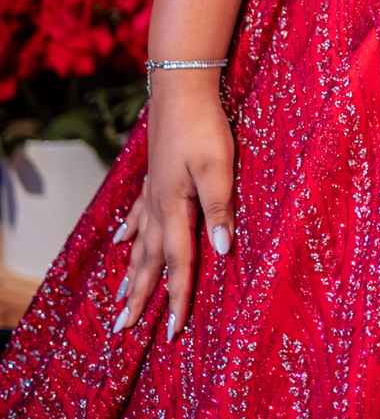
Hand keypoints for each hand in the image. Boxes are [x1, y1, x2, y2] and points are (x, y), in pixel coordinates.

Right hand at [111, 71, 235, 342]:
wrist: (182, 86)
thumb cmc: (205, 126)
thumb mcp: (219, 167)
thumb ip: (220, 209)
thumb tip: (223, 251)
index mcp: (174, 207)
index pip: (178, 263)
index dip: (178, 298)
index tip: (174, 332)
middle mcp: (157, 205)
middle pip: (148, 260)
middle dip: (139, 297)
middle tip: (123, 330)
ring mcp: (152, 190)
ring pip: (138, 242)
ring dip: (131, 272)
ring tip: (119, 299)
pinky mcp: (153, 176)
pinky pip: (136, 215)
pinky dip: (128, 232)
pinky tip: (118, 242)